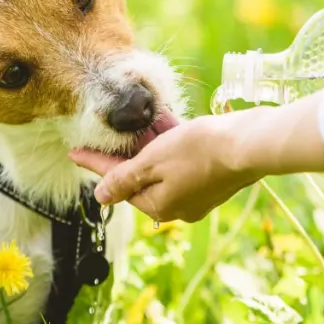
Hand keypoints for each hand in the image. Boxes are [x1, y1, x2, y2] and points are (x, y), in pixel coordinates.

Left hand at [70, 93, 323, 221]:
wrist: (249, 143)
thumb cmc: (199, 151)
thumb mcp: (153, 162)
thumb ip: (124, 178)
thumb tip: (101, 197)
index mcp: (159, 205)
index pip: (118, 183)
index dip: (95, 164)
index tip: (74, 152)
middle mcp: (178, 203)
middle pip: (141, 175)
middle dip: (127, 151)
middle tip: (108, 131)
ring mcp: (198, 189)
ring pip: (163, 164)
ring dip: (150, 141)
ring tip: (137, 118)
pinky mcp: (213, 173)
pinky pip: (183, 157)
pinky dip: (172, 140)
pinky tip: (164, 118)